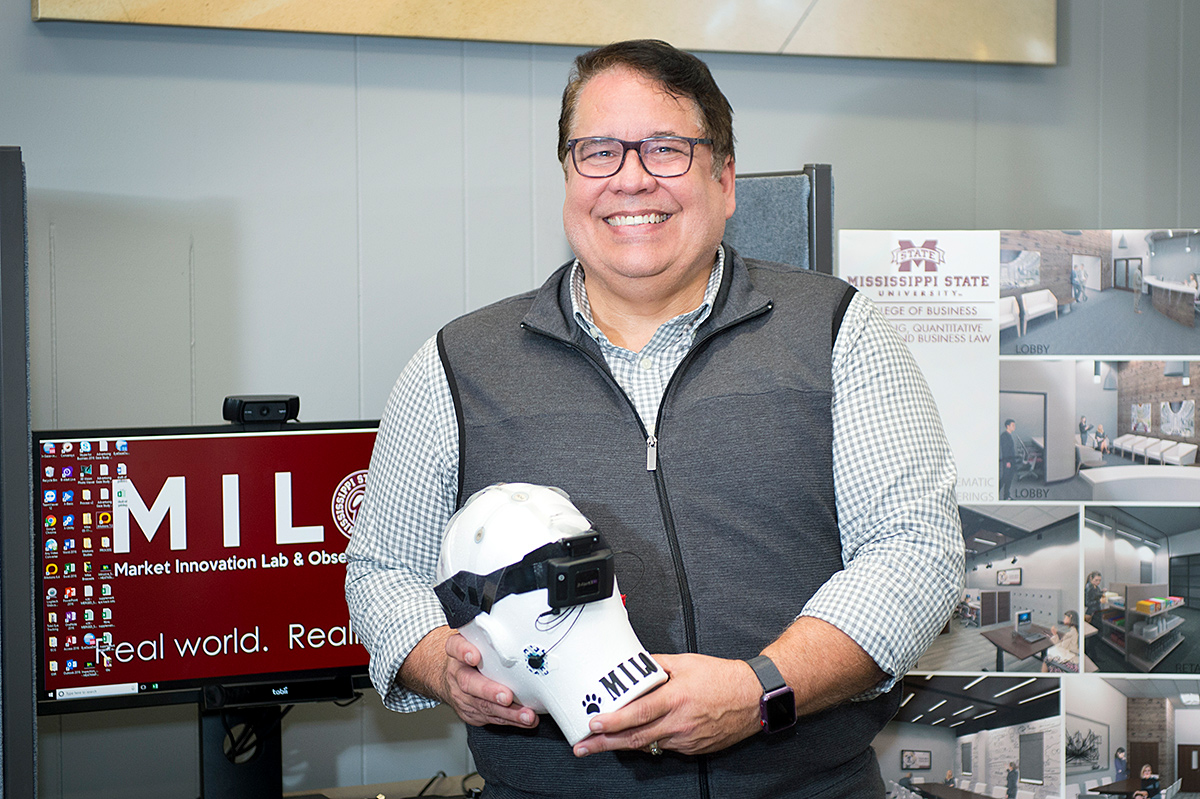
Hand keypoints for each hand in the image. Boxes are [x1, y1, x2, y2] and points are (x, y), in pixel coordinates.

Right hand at [401, 627, 538, 729]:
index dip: (464, 651)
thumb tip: (515, 621)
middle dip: (489, 691)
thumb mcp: (474, 638)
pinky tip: (524, 719)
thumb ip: (488, 633)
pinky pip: (490, 718)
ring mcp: (462, 695)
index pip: (455, 647)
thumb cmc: (470, 655)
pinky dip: (509, 720)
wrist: (450, 676)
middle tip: (506, 695)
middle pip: (469, 683)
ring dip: (507, 712)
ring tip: (525, 715)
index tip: (474, 655)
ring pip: (482, 706)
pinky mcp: (470, 712)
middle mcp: (457, 674)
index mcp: (457, 651)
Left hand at [572, 653, 759, 757]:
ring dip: (622, 745)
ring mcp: (686, 739)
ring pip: (648, 745)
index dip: (614, 721)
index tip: (594, 724)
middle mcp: (679, 722)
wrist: (752, 698)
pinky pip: (664, 747)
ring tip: (599, 744)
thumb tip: (636, 664)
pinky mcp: (693, 749)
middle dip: (605, 744)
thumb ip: (658, 664)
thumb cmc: (722, 678)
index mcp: (676, 698)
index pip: (639, 712)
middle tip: (583, 747)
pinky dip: (647, 743)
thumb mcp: (687, 662)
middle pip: (635, 737)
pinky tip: (634, 739)